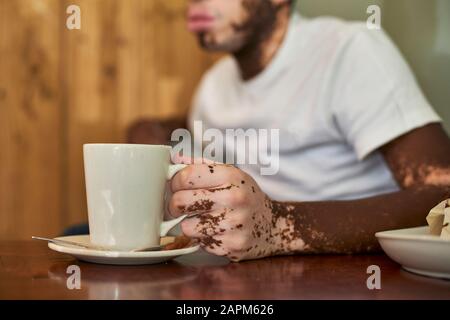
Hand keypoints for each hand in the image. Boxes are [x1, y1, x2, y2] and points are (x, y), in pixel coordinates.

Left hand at [168, 161, 302, 260]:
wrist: (273, 226)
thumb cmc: (245, 196)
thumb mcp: (229, 173)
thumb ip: (201, 165)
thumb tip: (174, 159)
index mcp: (231, 176)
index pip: (185, 177)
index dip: (174, 182)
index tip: (177, 186)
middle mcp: (233, 199)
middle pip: (180, 202)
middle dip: (174, 205)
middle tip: (180, 206)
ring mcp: (233, 224)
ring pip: (186, 226)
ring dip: (188, 224)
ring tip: (200, 219)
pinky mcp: (232, 246)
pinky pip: (199, 243)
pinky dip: (202, 238)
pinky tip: (214, 231)